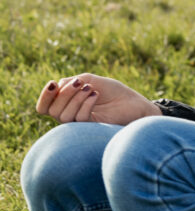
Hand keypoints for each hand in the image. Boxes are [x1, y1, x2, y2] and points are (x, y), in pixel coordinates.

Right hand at [36, 74, 161, 124]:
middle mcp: (70, 117)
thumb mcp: (89, 80)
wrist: (134, 104)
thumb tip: (56, 88)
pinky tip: (95, 94)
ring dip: (75, 98)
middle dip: (64, 94)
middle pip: (51, 110)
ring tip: (90, 88)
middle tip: (81, 82)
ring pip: (62, 116)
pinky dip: (85, 103)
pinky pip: (78, 119)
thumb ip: (71, 83)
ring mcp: (79, 125)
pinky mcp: (90, 130)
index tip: (52, 83)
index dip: (44, 96)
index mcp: (67, 104)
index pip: (44, 107)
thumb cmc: (113, 92)